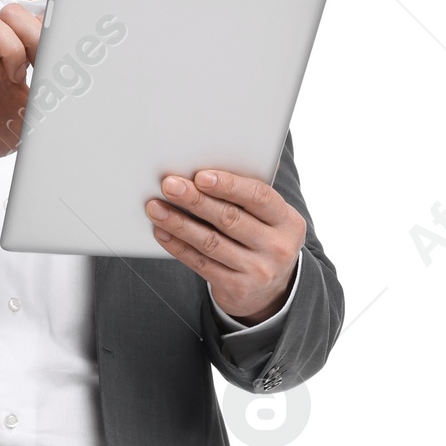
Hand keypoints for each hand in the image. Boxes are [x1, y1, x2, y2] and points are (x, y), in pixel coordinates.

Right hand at [0, 3, 43, 178]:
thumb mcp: (35, 113)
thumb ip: (50, 95)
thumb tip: (72, 84)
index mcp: (16, 57)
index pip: (31, 20)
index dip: (45, 28)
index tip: (57, 51)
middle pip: (11, 13)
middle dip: (30, 35)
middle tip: (35, 64)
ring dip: (9, 49)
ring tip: (14, 76)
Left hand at [146, 169, 304, 321]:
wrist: (272, 291)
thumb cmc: (264, 240)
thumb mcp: (271, 218)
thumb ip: (252, 193)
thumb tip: (225, 154)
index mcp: (289, 221)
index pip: (259, 197)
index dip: (229, 185)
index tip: (201, 176)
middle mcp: (277, 247)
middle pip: (230, 219)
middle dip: (196, 200)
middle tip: (170, 185)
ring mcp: (257, 271)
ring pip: (210, 242)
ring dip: (179, 223)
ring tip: (156, 208)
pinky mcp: (237, 289)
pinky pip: (201, 263)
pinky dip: (178, 246)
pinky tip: (163, 232)